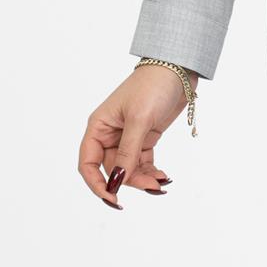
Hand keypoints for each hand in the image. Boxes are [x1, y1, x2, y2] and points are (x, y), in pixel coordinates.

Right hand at [77, 64, 197, 209]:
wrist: (178, 69)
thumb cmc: (152, 86)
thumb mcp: (139, 119)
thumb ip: (128, 152)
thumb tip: (117, 181)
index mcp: (99, 127)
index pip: (88, 163)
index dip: (96, 184)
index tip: (112, 198)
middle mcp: (110, 134)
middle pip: (113, 170)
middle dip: (130, 181)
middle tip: (153, 186)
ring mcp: (128, 136)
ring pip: (129, 169)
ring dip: (144, 179)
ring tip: (162, 182)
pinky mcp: (145, 137)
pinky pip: (143, 162)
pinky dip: (152, 172)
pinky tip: (164, 177)